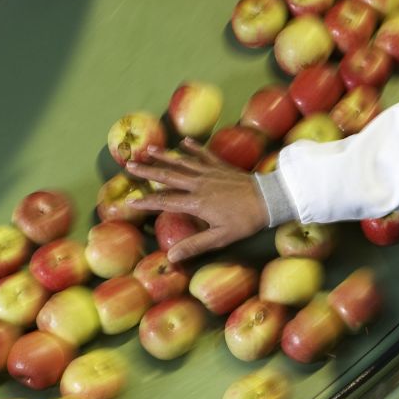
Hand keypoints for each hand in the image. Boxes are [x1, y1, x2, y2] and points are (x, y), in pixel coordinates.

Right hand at [127, 138, 269, 262]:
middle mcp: (199, 184)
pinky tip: (184, 141)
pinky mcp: (221, 166)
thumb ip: (195, 246)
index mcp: (196, 202)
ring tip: (148, 149)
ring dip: (164, 155)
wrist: (270, 199)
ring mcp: (210, 172)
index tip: (131, 201)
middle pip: (168, 176)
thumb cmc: (245, 221)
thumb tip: (171, 257)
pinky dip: (194, 147)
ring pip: (182, 162)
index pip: (165, 201)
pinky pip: (204, 154)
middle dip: (147, 171)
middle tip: (129, 165)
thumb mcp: (220, 238)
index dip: (147, 202)